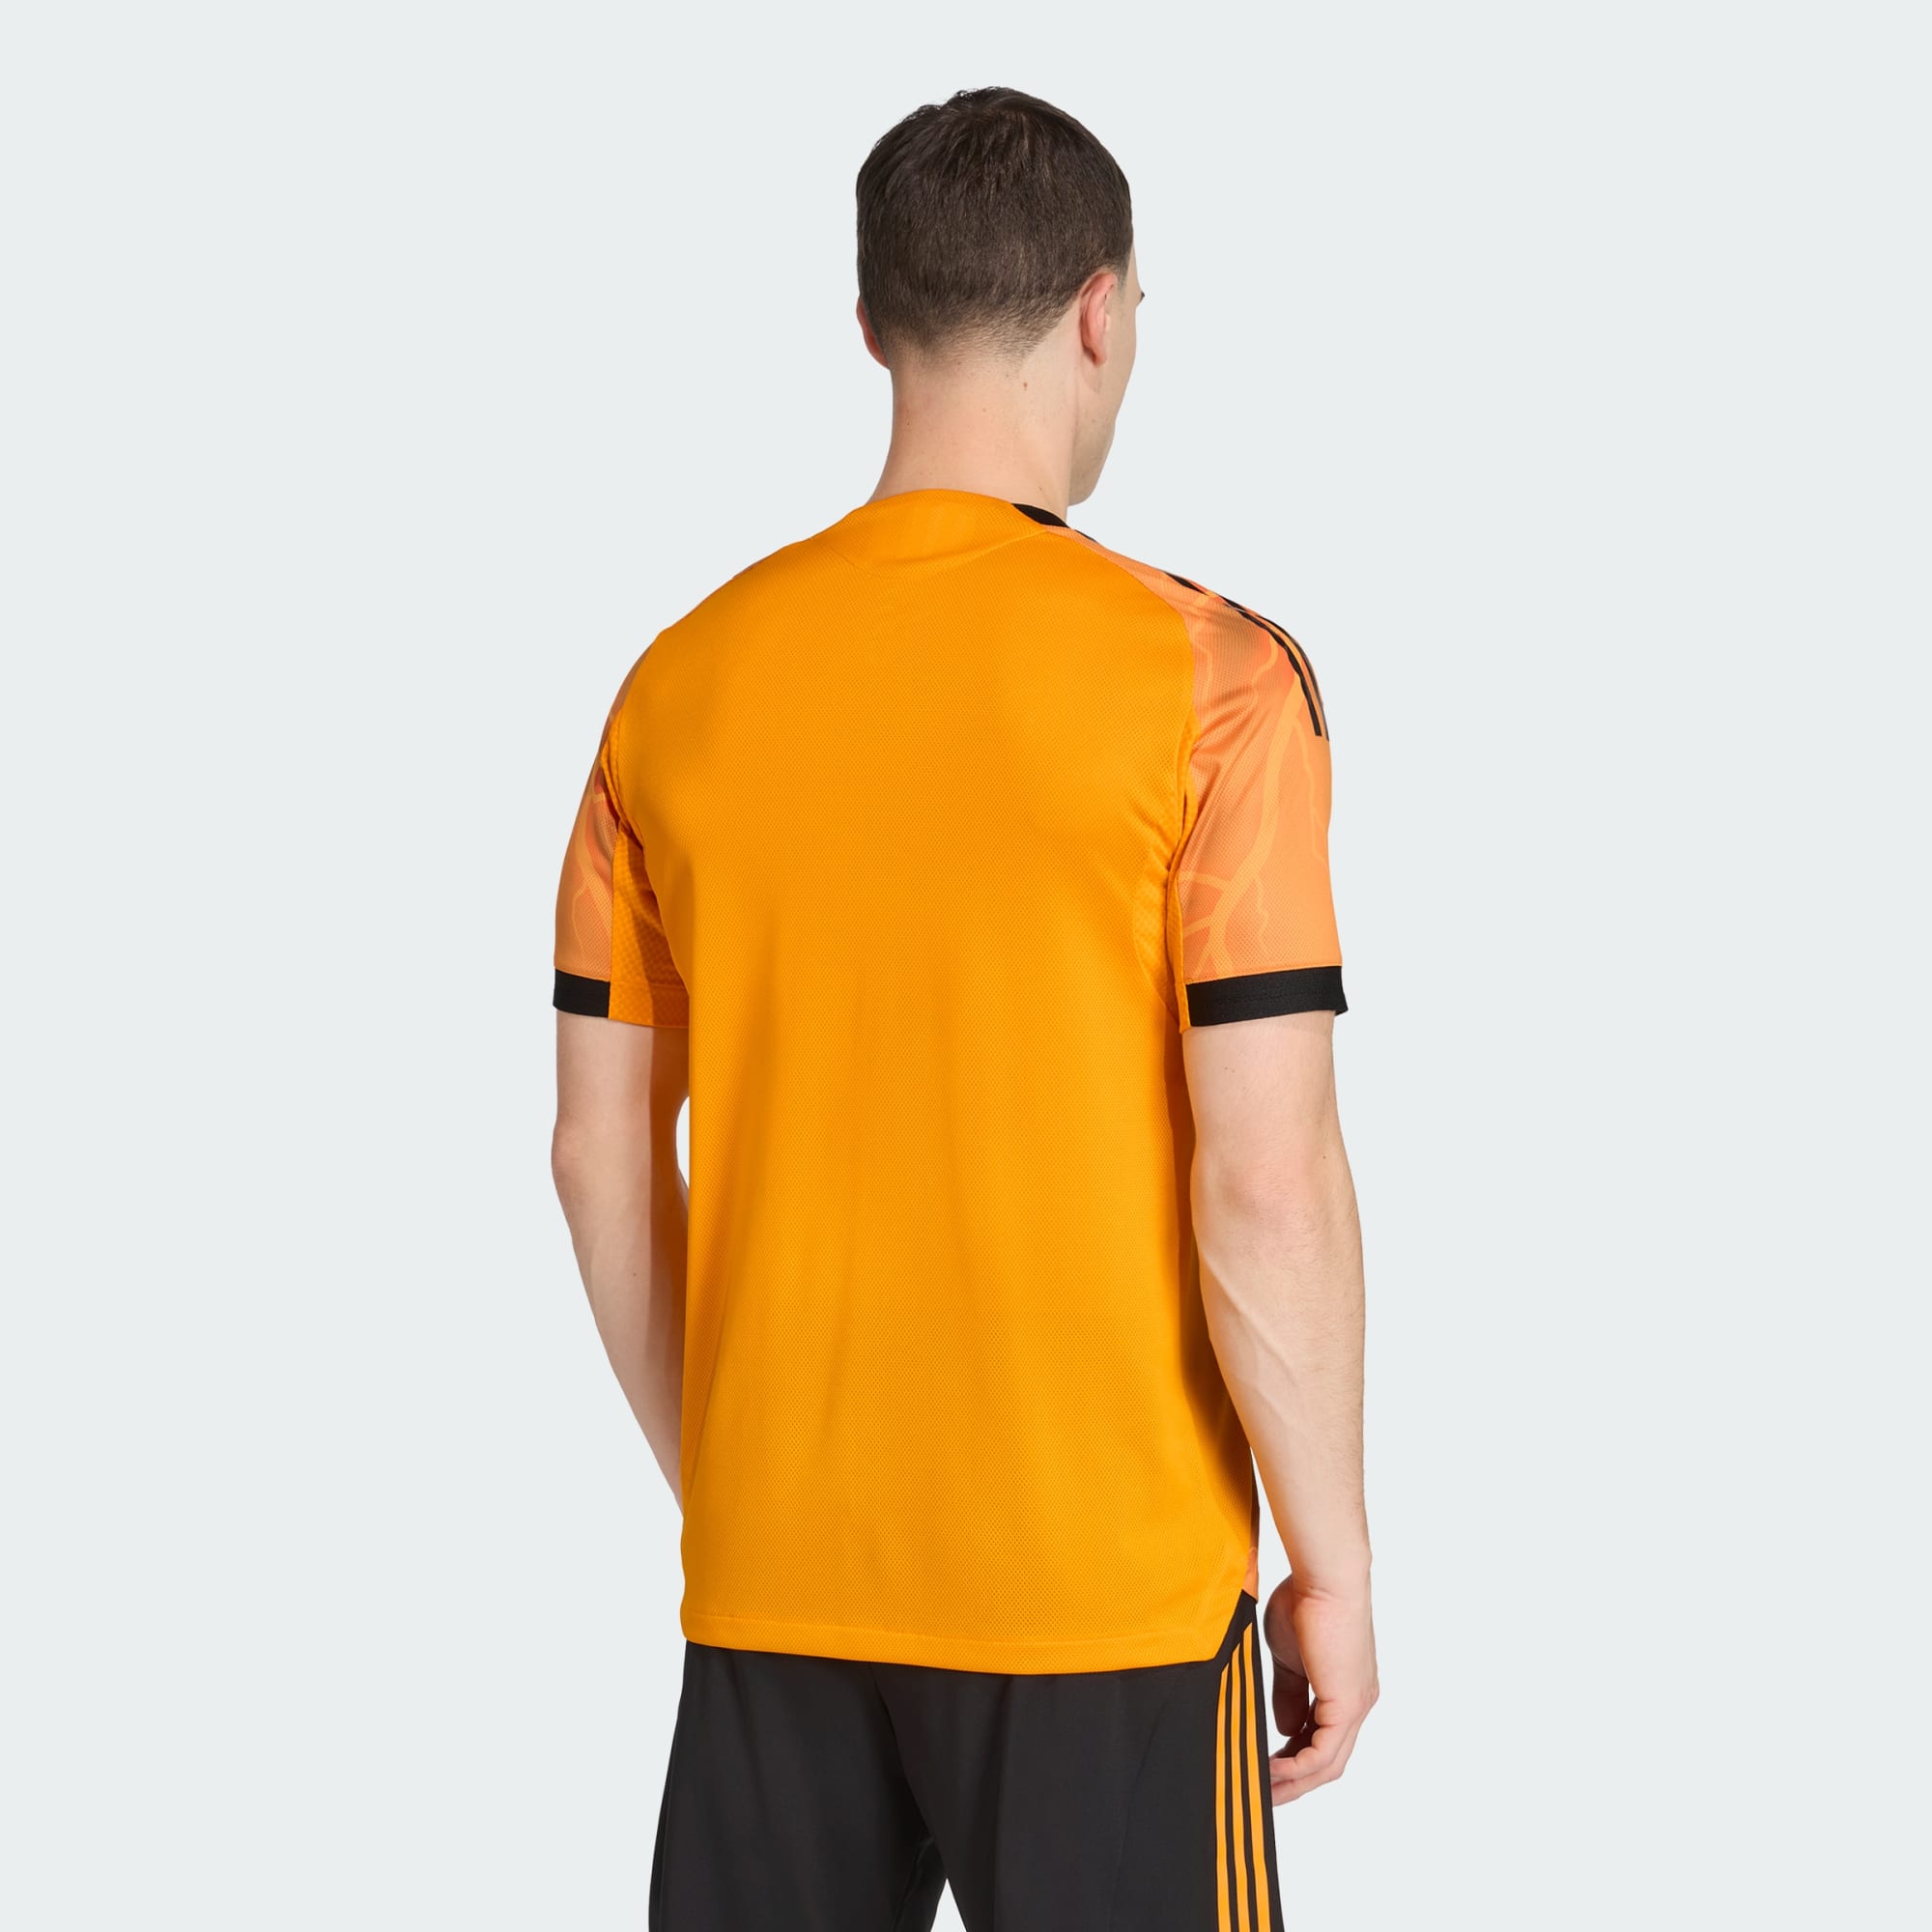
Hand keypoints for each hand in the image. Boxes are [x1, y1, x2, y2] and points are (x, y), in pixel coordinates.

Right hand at [1262, 1573, 1377, 1803]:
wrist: (1324, 1579)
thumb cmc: (1305, 1601)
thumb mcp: (1289, 1656)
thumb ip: (1289, 1692)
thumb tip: (1284, 1729)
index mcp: (1345, 1689)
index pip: (1322, 1737)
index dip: (1293, 1758)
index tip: (1265, 1767)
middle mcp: (1357, 1703)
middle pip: (1328, 1761)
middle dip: (1294, 1781)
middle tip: (1263, 1793)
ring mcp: (1356, 1707)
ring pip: (1327, 1765)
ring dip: (1293, 1782)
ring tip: (1262, 1790)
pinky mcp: (1347, 1707)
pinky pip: (1321, 1755)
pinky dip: (1295, 1768)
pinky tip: (1270, 1771)